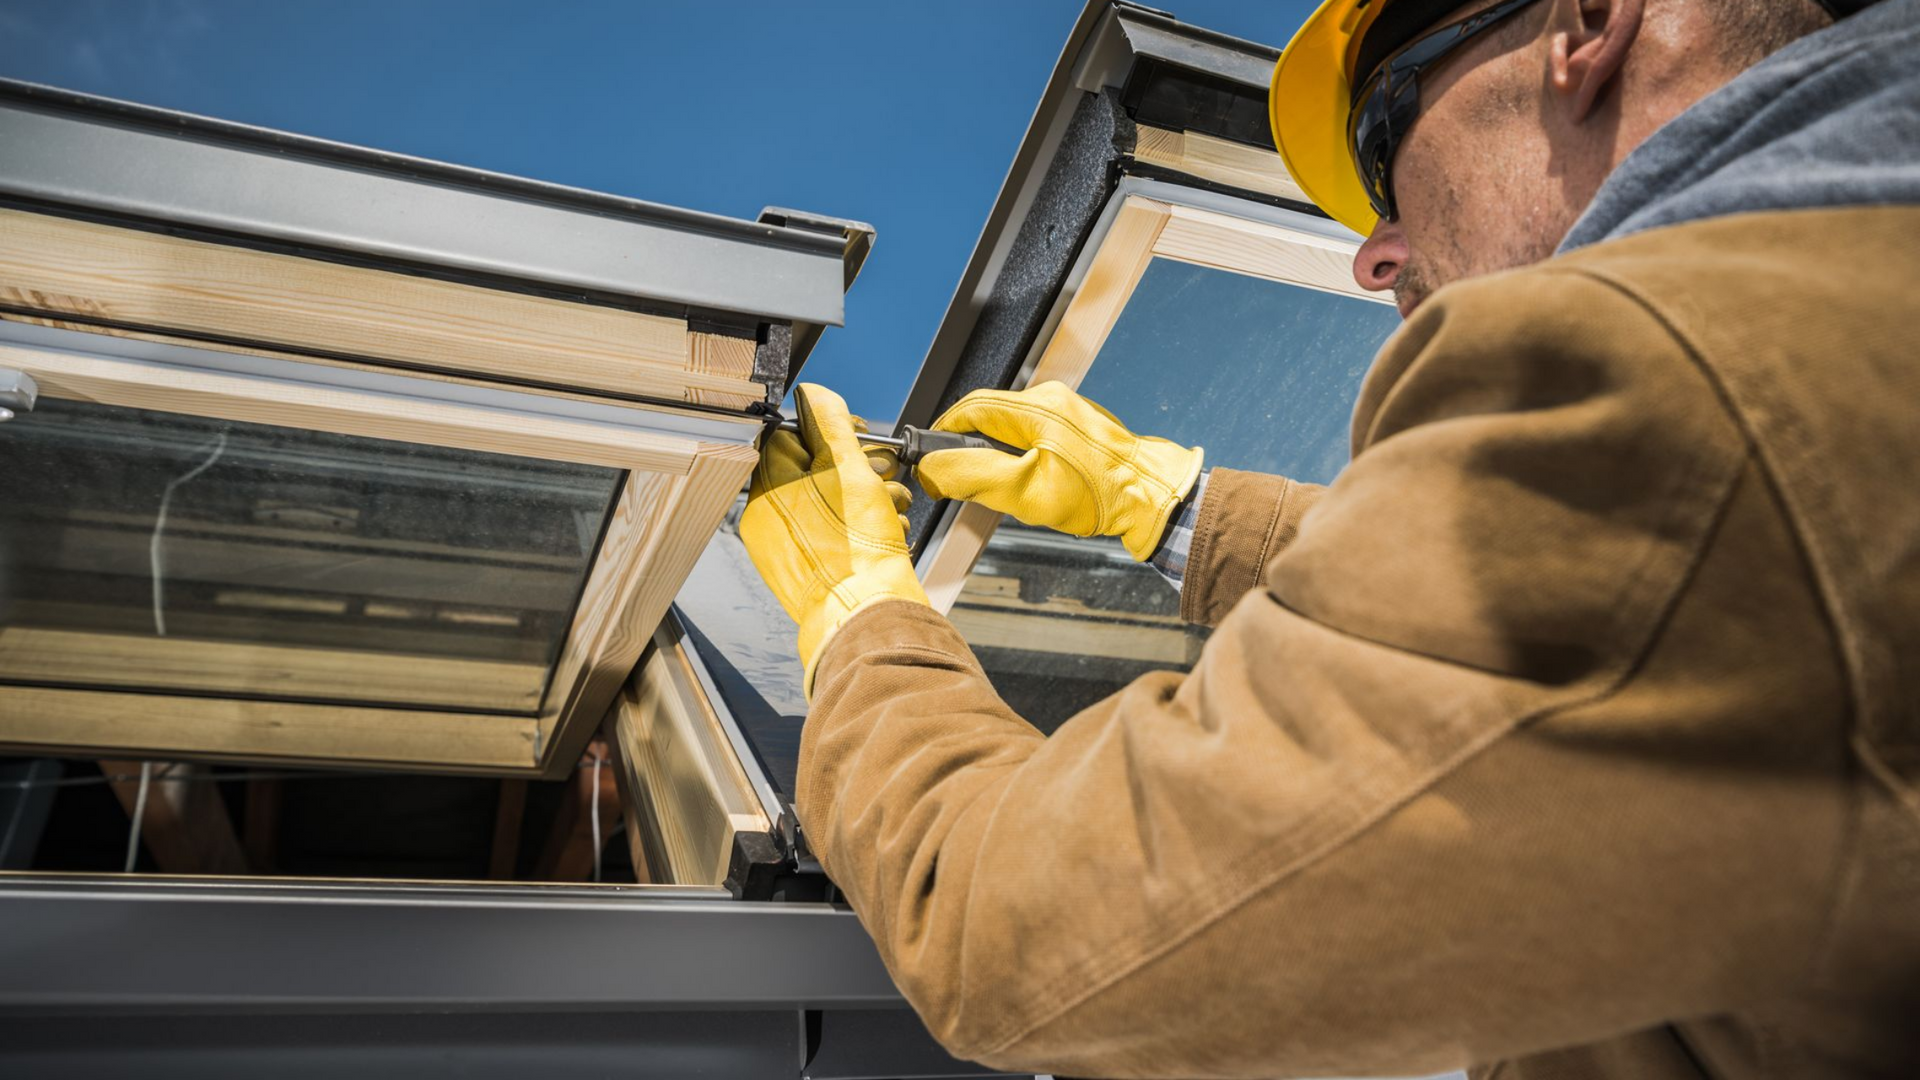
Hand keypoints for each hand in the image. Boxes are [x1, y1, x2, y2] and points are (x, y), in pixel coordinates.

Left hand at [741, 383, 928, 693]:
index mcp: (768, 491)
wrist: (869, 616)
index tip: (859, 435)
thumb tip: (813, 394)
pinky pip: (833, 536)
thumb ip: (829, 424)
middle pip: (812, 471)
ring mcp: (787, 549)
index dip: (829, 429)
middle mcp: (769, 521)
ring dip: (868, 498)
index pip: (788, 437)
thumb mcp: (847, 467)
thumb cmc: (856, 549)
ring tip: (893, 508)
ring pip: (830, 504)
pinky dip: (862, 529)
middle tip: (884, 474)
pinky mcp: (809, 572)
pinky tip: (887, 533)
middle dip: (858, 467)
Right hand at [914, 381, 1202, 560]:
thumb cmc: (1099, 496)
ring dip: (996, 453)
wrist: (1152, 498)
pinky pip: (1035, 433)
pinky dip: (1020, 454)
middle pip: (989, 415)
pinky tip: (1030, 481)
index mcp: (1036, 407)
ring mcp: (1069, 411)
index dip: (944, 432)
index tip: (930, 458)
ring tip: (1000, 486)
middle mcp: (1052, 400)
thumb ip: (973, 476)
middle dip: (970, 446)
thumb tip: (932, 468)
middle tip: (962, 480)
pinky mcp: (1079, 426)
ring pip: (1011, 426)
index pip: (970, 408)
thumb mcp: (1025, 492)